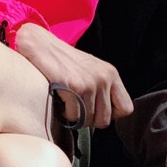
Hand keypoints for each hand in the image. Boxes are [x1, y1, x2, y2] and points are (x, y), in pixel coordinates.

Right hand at [14, 24, 132, 128]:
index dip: (110, 114)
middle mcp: (104, 78)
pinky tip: (60, 100)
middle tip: (77, 108)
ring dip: (75, 117)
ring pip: (88, 121)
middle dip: (89, 120)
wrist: (41, 45)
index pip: (126, 108)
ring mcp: (90, 82)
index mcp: (111, 74)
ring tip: (68, 102)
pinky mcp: (74, 87)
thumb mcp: (92, 71)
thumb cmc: (65, 61)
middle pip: (104, 120)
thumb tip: (107, 117)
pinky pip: (74, 116)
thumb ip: (103, 89)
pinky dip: (65, 113)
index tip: (95, 109)